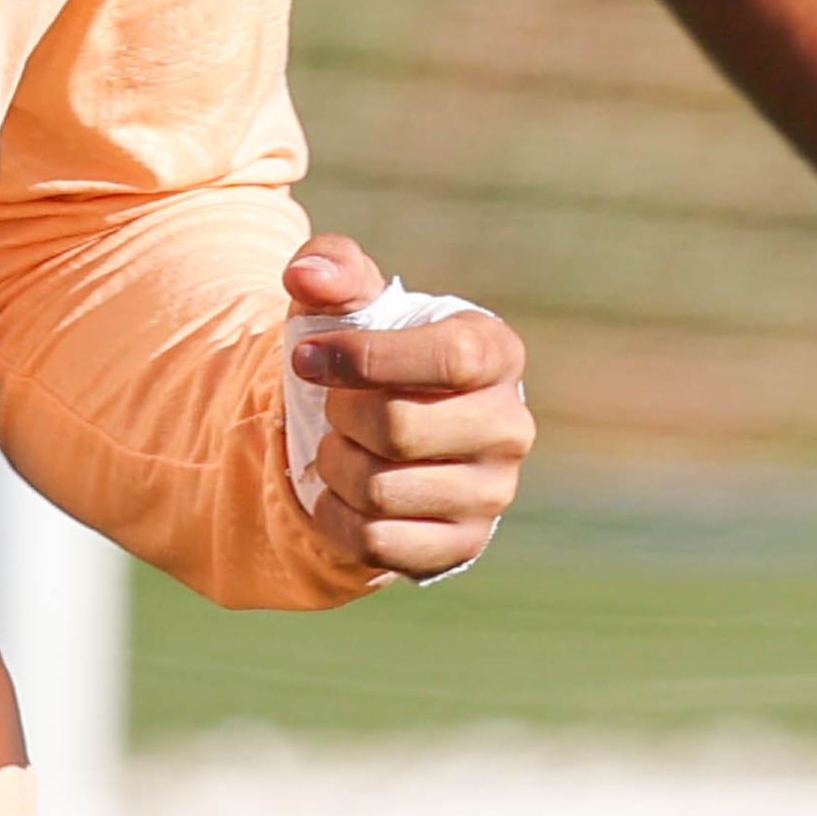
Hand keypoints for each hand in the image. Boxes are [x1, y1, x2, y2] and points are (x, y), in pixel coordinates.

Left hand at [284, 237, 532, 578]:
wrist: (377, 433)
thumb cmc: (369, 354)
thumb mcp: (351, 302)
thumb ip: (331, 271)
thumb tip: (308, 276)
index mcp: (497, 353)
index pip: (450, 357)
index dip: (366, 357)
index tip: (306, 356)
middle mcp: (510, 426)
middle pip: (402, 428)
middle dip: (341, 415)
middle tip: (333, 408)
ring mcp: (493, 492)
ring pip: (382, 490)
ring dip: (334, 465)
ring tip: (338, 447)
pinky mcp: (461, 544)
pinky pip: (378, 542)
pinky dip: (337, 517)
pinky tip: (340, 492)